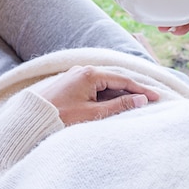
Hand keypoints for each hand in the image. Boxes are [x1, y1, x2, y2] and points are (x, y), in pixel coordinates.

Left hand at [36, 65, 159, 125]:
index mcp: (89, 74)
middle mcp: (83, 70)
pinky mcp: (71, 84)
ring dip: (119, 93)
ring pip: (104, 83)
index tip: (156, 97)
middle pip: (114, 79)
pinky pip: (94, 87)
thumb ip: (118, 105)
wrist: (32, 118)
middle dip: (132, 90)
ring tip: (135, 103)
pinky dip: (106, 94)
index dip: (141, 90)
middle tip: (150, 99)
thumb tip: (140, 100)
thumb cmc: (60, 117)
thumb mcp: (92, 113)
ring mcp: (76, 76)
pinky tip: (113, 102)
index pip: (122, 80)